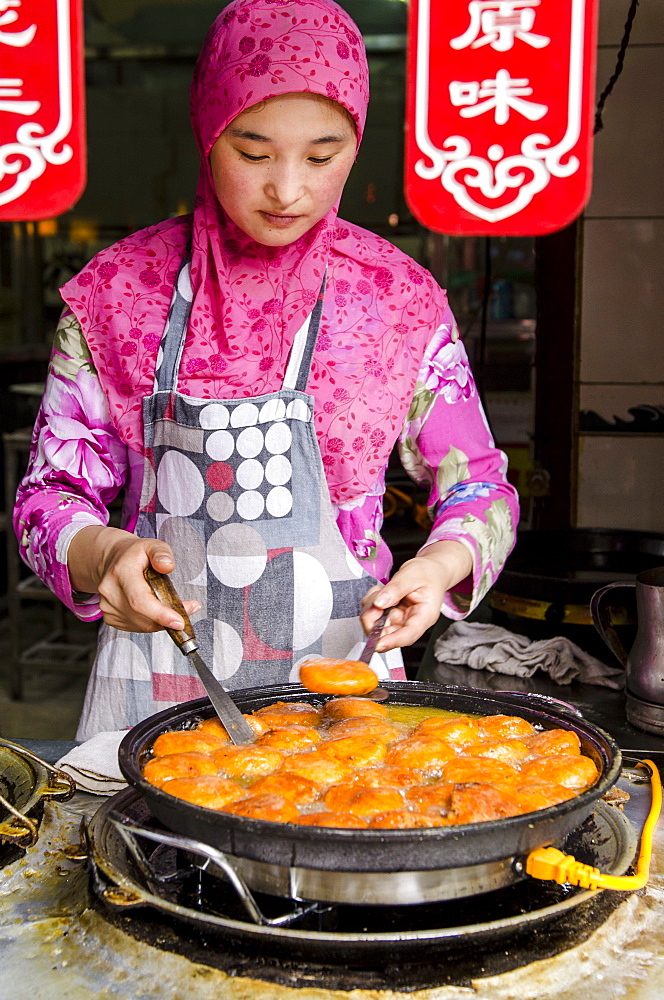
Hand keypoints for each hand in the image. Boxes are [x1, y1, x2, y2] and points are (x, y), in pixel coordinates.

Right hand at [67, 526, 199, 632]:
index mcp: (121, 572)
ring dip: (161, 622)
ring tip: (173, 608)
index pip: (139, 600)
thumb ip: (162, 553)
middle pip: (142, 616)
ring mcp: (108, 607)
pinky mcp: (110, 617)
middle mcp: (110, 592)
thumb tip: (167, 566)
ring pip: (142, 625)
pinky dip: (151, 623)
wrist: (113, 561)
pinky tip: (155, 610)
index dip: (160, 614)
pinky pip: (136, 627)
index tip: (179, 622)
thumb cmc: (135, 554)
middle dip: (169, 618)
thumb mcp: (152, 545)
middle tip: (187, 610)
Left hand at [360, 540, 472, 651]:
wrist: (430, 570)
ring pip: (378, 625)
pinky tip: (380, 592)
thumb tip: (379, 603)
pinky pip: (374, 615)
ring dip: (371, 609)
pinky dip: (371, 603)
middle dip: (374, 621)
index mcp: (425, 615)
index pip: (409, 634)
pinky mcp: (391, 614)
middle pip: (389, 633)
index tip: (377, 644)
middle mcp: (412, 621)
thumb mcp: (412, 575)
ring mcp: (400, 619)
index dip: (392, 641)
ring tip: (380, 591)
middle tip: (372, 603)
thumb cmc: (428, 573)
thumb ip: (396, 589)